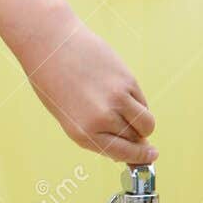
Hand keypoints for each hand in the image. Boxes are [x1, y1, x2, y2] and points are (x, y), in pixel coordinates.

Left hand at [21, 8, 157, 164]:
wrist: (52, 45)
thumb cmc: (55, 81)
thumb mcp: (68, 116)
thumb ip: (95, 132)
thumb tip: (128, 144)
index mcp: (82, 133)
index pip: (121, 153)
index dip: (139, 156)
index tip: (151, 156)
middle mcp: (100, 119)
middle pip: (134, 139)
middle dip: (138, 138)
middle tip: (136, 131)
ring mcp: (116, 99)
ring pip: (145, 122)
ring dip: (143, 123)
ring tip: (130, 112)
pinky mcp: (127, 80)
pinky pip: (142, 101)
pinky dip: (137, 102)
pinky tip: (120, 90)